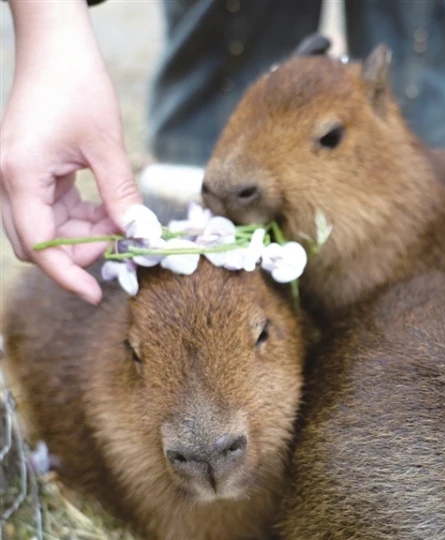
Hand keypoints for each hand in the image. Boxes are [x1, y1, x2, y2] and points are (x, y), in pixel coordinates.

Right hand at [0, 0, 142, 303]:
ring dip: (80, 233)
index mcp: (19, 176)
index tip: (95, 295)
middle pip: (36, 244)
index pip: (41, 247)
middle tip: (120, 245)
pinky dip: (77, 216)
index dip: (69, 275)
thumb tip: (138, 235)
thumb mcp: (107, 146)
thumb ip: (121, 195)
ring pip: (43, 229)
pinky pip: (48, 210)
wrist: (56, 47)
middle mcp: (5, 180)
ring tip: (119, 220)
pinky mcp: (24, 171)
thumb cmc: (78, 86)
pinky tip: (105, 206)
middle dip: (78, 252)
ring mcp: (12, 176)